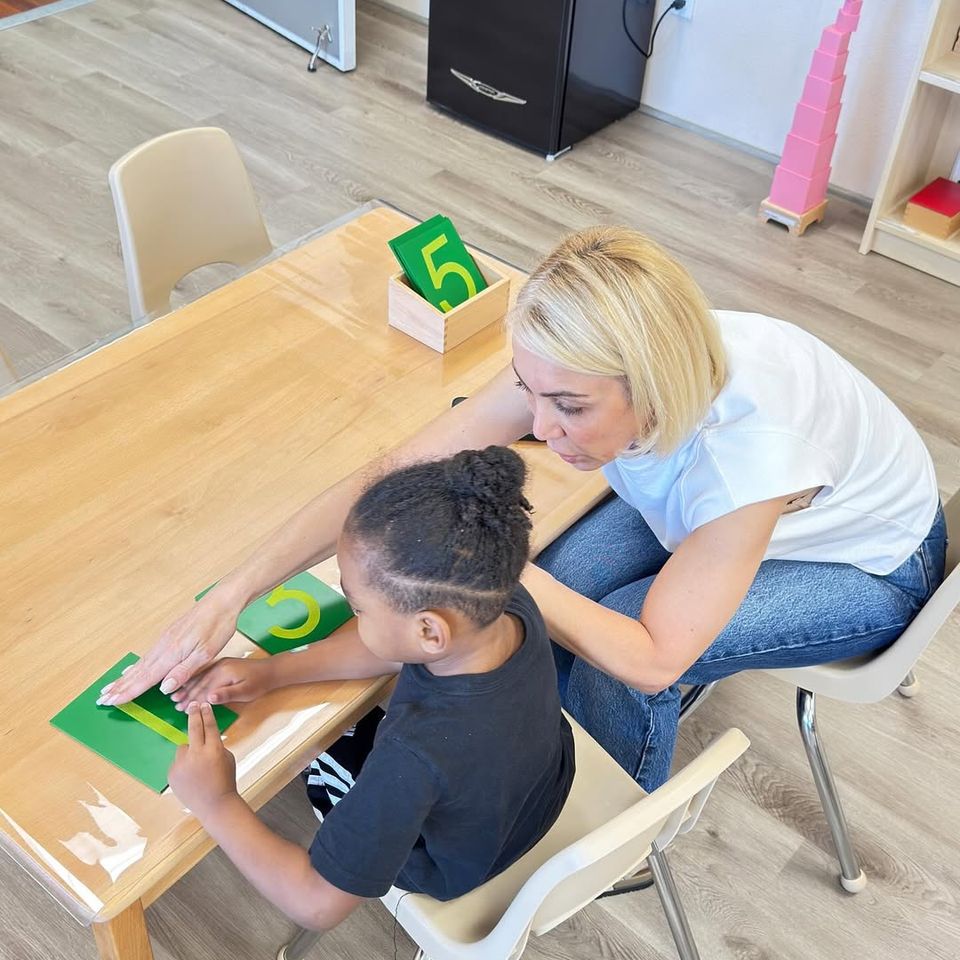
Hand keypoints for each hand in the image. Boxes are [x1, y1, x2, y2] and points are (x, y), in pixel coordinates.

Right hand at [98, 593, 241, 705]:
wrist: (220, 602)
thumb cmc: (217, 627)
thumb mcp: (206, 653)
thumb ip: (184, 671)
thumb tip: (164, 688)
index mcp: (171, 654)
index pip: (145, 678)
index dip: (128, 692)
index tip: (110, 702)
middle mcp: (163, 647)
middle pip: (137, 672)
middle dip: (119, 687)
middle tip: (101, 699)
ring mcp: (164, 640)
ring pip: (140, 664)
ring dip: (124, 678)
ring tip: (109, 688)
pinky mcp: (168, 636)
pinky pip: (147, 656)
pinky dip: (136, 667)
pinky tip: (132, 670)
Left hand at [169, 702, 238, 818]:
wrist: (214, 805)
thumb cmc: (225, 781)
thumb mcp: (227, 758)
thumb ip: (216, 746)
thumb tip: (204, 737)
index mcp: (214, 750)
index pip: (209, 726)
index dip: (206, 714)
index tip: (203, 704)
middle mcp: (197, 754)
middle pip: (194, 728)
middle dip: (194, 715)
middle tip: (193, 705)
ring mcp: (182, 765)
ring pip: (183, 748)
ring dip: (189, 751)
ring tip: (198, 767)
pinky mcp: (173, 774)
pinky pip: (178, 762)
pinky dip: (183, 765)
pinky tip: (191, 777)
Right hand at [171, 657, 276, 709]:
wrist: (270, 670)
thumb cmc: (259, 683)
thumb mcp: (245, 692)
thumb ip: (227, 695)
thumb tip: (209, 699)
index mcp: (224, 672)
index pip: (204, 688)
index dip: (192, 699)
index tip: (181, 708)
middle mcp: (219, 666)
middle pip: (199, 682)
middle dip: (186, 693)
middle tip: (174, 704)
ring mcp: (220, 664)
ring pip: (199, 677)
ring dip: (187, 686)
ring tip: (176, 696)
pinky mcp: (221, 665)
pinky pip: (204, 673)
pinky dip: (194, 680)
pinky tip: (187, 684)